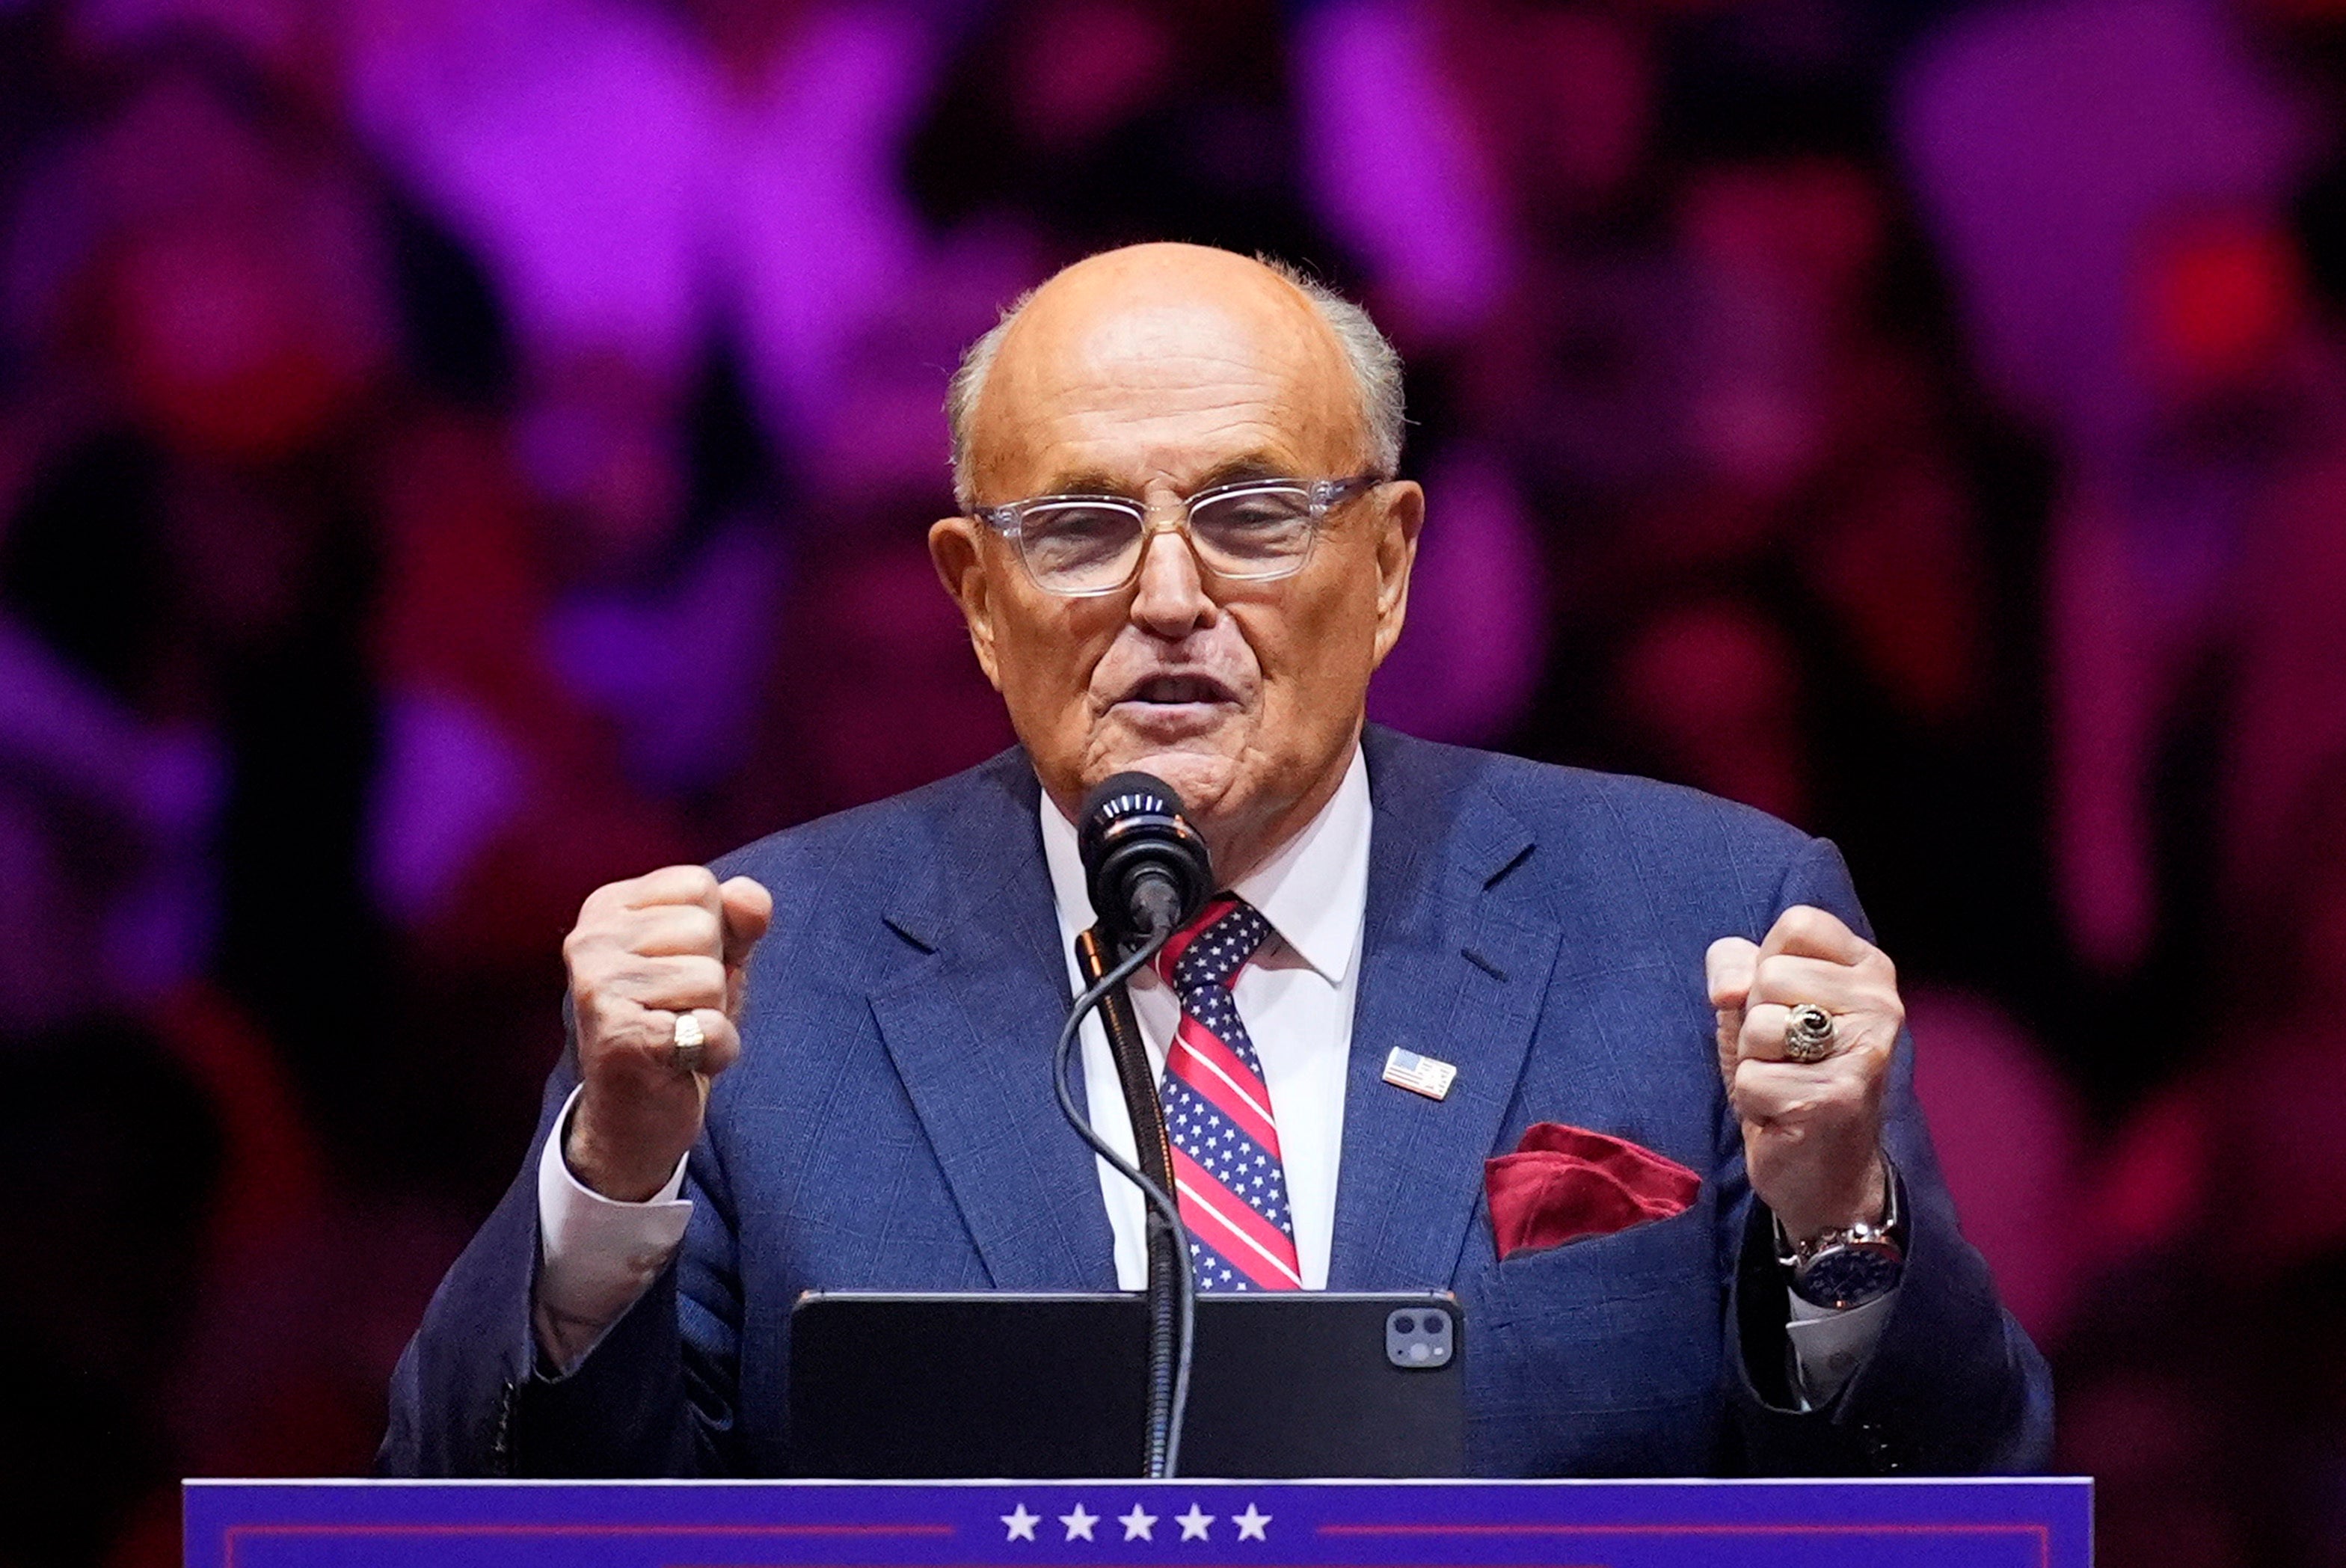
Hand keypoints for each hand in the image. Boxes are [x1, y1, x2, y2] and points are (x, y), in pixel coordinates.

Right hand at [562, 866, 772, 1199]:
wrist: (634, 1117)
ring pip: (710, 977)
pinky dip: (716, 1052)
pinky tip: (682, 1063)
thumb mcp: (714, 958)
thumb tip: (752, 898)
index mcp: (606, 907)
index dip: (714, 933)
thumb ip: (737, 918)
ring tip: (677, 1033)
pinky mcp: (618, 1038)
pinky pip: (711, 1028)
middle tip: (677, 1009)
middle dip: (711, 976)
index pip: (698, 884)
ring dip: (712, 1015)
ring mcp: (597, 988)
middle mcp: (588, 940)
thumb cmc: (676, 1023)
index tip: (679, 969)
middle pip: (705, 927)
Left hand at [1706, 905, 1896, 1241]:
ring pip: (1758, 1024)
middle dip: (1755, 1019)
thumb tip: (1729, 987)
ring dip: (1753, 1060)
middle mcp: (1881, 1004)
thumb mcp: (1756, 1004)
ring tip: (1785, 1081)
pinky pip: (1752, 1078)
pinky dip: (1753, 1100)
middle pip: (1770, 974)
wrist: (1824, 1170)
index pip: (1798, 924)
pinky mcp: (1837, 1098)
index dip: (1766, 963)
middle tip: (1786, 1055)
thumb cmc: (1790, 1073)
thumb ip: (1735, 966)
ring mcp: (1864, 1051)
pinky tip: (1785, 1113)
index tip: (1786, 1002)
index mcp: (1869, 969)